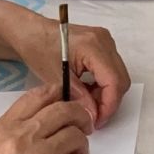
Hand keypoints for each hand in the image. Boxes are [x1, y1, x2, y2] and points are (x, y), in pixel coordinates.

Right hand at [0, 84, 90, 153]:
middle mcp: (22, 140)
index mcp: (4, 129)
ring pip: (77, 136)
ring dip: (81, 144)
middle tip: (84, 125)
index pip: (40, 95)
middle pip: (66, 111)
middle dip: (80, 116)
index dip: (60, 94)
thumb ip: (17, 132)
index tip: (68, 100)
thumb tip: (49, 119)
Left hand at [12, 13, 131, 127]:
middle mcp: (105, 42)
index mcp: (93, 46)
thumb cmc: (39, 49)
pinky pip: (111, 70)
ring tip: (87, 104)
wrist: (33, 32)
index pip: (114, 81)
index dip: (109, 105)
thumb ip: (78, 96)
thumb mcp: (56, 77)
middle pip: (120, 79)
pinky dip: (103, 85)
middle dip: (109, 102)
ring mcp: (106, 42)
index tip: (97, 121)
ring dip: (106, 94)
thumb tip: (93, 116)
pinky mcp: (103, 45)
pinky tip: (87, 91)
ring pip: (118, 76)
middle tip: (92, 117)